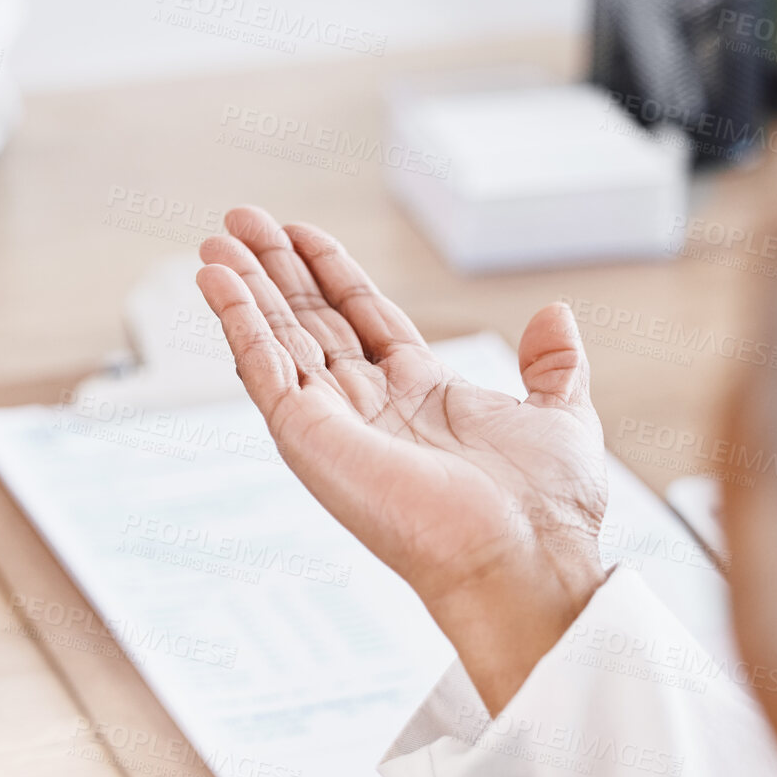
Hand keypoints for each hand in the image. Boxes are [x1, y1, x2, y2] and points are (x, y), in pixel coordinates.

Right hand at [196, 207, 608, 713]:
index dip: (331, 271)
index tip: (299, 232)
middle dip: (275, 268)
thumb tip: (555, 316)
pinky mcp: (308, 436)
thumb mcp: (561, 417)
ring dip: (244, 287)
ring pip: (277, 339)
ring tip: (215, 242)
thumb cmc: (545, 510)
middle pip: (310, 320)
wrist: (525, 557)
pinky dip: (237, 322)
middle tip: (241, 220)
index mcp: (422, 394)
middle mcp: (370, 406)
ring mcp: (334, 421)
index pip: (362, 316)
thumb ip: (553, 366)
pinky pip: (263, 369)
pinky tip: (217, 282)